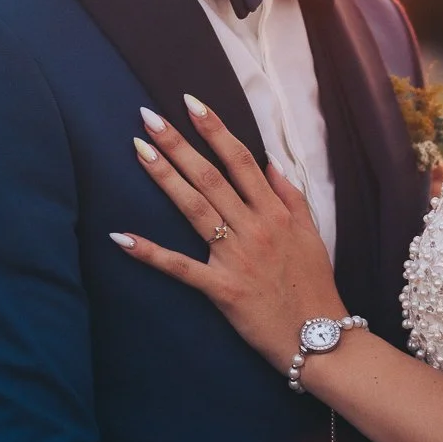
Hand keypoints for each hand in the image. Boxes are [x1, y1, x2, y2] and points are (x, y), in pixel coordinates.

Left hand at [115, 98, 342, 370]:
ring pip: (195, 208)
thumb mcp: (312, 235)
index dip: (215, 129)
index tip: (192, 104)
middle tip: (148, 116)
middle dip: (179, 144)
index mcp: (277, 212)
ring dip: (165, 177)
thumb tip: (271, 163)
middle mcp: (256, 227)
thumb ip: (291, 197)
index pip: (242, 160)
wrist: (321, 337)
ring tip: (139, 150)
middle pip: (211, 177)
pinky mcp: (223, 289)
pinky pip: (180, 267)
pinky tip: (121, 236)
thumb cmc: (315, 287)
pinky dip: (150, 253)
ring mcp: (237, 257)